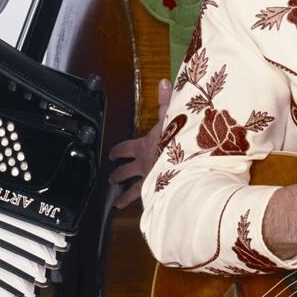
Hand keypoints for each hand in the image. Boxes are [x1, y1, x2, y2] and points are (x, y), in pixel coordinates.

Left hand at [109, 80, 172, 208]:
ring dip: (124, 196)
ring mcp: (150, 180)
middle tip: (111, 179)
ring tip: (117, 204)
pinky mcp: (159, 192)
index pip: (125, 148)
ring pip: (133, 190)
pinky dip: (145, 207)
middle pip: (124, 171)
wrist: (186, 164)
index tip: (112, 154)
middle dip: (117, 174)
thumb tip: (164, 82)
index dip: (117, 150)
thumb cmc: (177, 140)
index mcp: (143, 146)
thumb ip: (166, 100)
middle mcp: (143, 165)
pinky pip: (148, 201)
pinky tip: (144, 214)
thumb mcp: (171, 116)